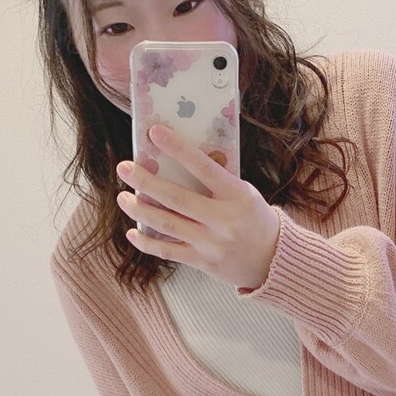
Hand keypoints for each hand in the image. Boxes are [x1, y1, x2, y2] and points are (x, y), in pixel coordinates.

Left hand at [115, 123, 280, 290]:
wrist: (273, 260)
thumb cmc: (254, 219)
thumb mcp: (245, 193)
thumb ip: (217, 181)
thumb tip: (177, 161)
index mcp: (237, 195)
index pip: (203, 167)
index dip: (177, 149)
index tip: (154, 133)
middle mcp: (224, 220)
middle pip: (176, 198)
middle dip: (146, 182)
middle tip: (124, 168)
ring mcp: (212, 243)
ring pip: (167, 224)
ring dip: (140, 210)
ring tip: (123, 197)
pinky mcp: (203, 262)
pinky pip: (168, 252)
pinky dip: (147, 243)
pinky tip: (133, 231)